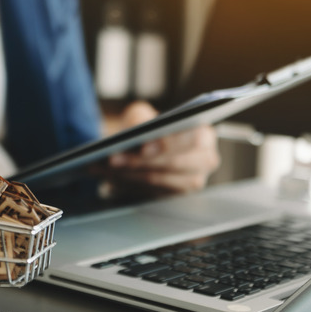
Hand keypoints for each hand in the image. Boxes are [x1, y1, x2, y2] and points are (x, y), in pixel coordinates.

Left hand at [99, 101, 220, 197]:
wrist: (143, 147)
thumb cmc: (147, 129)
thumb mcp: (142, 114)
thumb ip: (140, 116)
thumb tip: (135, 131)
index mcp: (204, 135)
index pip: (193, 140)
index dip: (169, 144)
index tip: (144, 147)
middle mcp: (204, 161)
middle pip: (173, 164)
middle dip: (141, 162)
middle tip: (113, 159)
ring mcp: (191, 183)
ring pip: (159, 180)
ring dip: (129, 174)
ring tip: (106, 167)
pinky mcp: (175, 197)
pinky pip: (150, 192)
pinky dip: (128, 184)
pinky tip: (109, 177)